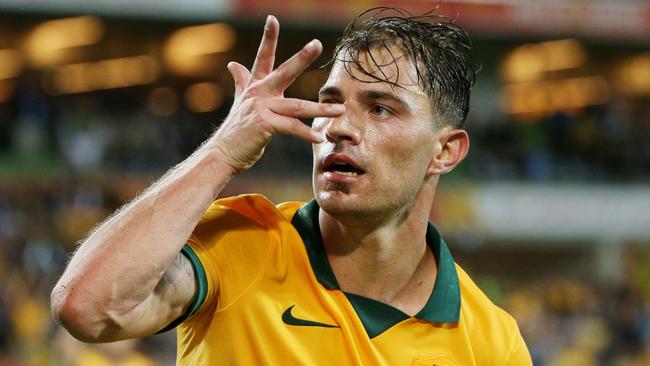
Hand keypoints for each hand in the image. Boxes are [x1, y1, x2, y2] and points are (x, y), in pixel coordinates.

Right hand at [210, 15, 344, 174]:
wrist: (223, 152)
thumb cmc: (236, 130)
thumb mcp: (240, 102)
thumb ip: (241, 82)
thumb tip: (233, 64)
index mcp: (255, 86)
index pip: (263, 57)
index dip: (268, 38)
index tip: (273, 19)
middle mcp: (258, 94)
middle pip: (284, 72)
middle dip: (301, 57)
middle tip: (317, 43)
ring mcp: (261, 109)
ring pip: (297, 106)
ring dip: (320, 109)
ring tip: (340, 110)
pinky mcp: (264, 125)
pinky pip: (291, 128)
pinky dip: (306, 134)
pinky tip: (319, 138)